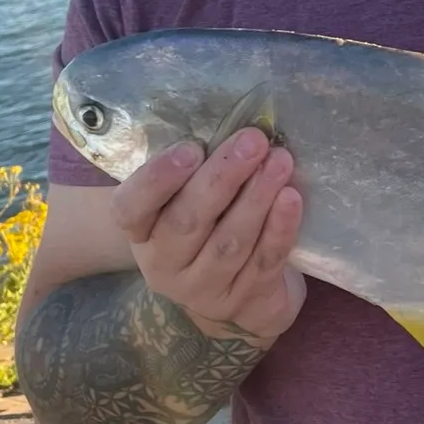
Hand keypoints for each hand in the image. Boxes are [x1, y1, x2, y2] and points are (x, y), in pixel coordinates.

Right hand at [111, 126, 305, 343]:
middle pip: (187, 221)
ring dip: (257, 198)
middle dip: (223, 177)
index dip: (157, 179)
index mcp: (141, 230)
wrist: (233, 287)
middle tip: (253, 141)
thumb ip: (196, 166)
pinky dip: (279, 229)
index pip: (131, 208)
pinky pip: (263, 262)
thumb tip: (234, 119)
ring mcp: (202, 289)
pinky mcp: (243, 303)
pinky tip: (291, 198)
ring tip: (280, 161)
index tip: (191, 148)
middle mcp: (163, 264)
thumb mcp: (186, 195)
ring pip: (229, 243)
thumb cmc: (208, 220)